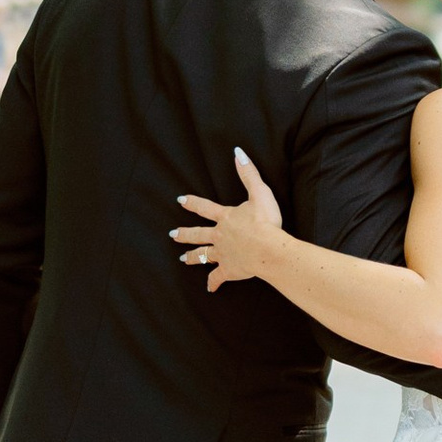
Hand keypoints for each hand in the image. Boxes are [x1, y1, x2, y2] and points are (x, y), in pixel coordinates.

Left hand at [172, 149, 283, 290]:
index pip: (205, 208)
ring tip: (182, 259)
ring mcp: (223, 254)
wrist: (268, 249)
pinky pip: (218, 277)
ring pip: (203, 255)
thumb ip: (248, 173)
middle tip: (173, 235)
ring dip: (192, 257)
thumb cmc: (266, 221)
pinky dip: (214, 282)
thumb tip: (238, 153)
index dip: (192, 203)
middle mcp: (220, 236)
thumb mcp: (259, 193)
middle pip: (198, 234)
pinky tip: (210, 288)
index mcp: (226, 218)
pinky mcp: (230, 269)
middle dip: (185, 234)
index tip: (180, 200)